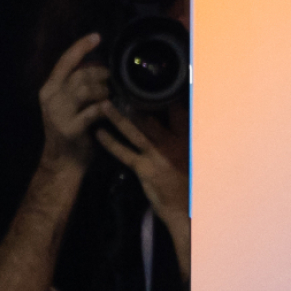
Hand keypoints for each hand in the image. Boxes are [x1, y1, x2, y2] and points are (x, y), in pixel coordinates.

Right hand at [37, 33, 110, 167]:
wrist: (62, 163)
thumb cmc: (71, 129)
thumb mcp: (67, 104)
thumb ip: (77, 85)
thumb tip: (98, 64)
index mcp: (49, 89)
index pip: (65, 61)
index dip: (81, 47)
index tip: (97, 36)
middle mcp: (51, 98)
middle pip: (81, 75)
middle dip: (101, 74)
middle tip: (113, 81)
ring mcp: (58, 113)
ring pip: (87, 90)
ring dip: (105, 90)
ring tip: (112, 96)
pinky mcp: (70, 128)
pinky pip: (94, 111)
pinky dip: (106, 108)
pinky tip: (111, 108)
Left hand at [93, 102, 192, 271]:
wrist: (187, 210)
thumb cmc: (190, 181)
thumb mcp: (192, 154)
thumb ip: (182, 134)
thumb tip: (173, 114)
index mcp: (187, 137)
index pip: (177, 109)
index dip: (164, 93)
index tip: (151, 80)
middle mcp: (173, 143)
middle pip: (152, 116)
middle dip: (134, 101)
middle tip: (118, 86)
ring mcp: (158, 156)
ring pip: (136, 131)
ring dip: (118, 117)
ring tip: (104, 104)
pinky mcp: (145, 170)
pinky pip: (125, 153)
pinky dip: (111, 143)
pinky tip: (99, 133)